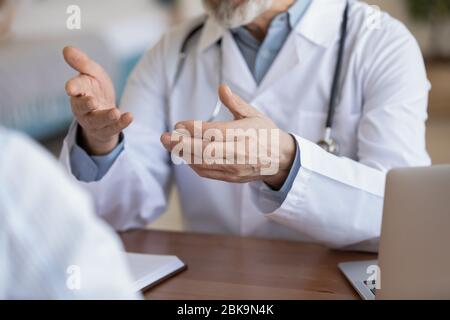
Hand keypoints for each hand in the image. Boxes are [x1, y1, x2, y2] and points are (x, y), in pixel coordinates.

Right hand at [63, 46, 132, 154]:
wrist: (106, 113)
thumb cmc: (96, 90)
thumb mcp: (92, 74)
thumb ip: (82, 63)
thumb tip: (66, 48)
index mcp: (79, 91)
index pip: (75, 88)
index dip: (73, 87)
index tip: (71, 87)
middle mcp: (83, 108)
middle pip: (82, 107)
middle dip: (86, 105)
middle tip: (92, 101)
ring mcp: (94, 121)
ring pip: (98, 121)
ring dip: (106, 117)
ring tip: (115, 112)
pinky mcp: (106, 130)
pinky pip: (113, 128)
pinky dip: (121, 123)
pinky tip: (129, 116)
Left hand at [161, 85, 296, 189]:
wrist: (281, 160)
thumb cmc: (265, 133)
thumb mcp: (254, 114)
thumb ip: (235, 103)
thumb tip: (221, 88)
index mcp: (246, 134)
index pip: (214, 132)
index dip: (194, 129)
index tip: (179, 124)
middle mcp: (239, 152)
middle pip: (204, 150)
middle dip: (181, 144)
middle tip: (164, 137)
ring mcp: (235, 167)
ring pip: (203, 163)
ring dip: (183, 154)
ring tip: (170, 144)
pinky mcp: (231, 177)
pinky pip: (207, 172)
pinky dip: (192, 164)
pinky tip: (184, 155)